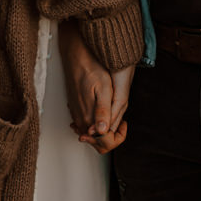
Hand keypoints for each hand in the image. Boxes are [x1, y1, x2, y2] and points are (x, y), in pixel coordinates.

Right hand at [58, 27, 131, 152]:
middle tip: (122, 122)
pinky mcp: (75, 110)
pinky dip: (97, 123)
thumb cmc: (91, 70)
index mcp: (89, 118)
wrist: (75, 57)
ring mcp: (77, 116)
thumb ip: (103, 112)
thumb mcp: (103, 89)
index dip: (118, 137)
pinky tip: (104, 111)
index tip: (125, 124)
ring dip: (106, 129)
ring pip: (93, 134)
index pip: (105, 143)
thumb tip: (104, 132)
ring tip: (115, 113)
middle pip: (98, 143)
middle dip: (113, 136)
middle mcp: (81, 121)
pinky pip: (87, 125)